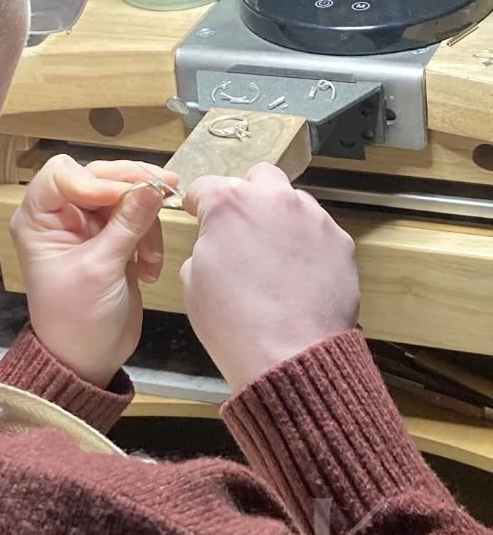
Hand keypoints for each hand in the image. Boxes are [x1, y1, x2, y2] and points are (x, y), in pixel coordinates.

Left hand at [10, 155, 176, 387]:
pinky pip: (138, 218)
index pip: (61, 173)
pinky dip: (149, 238)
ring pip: (124, 195)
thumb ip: (126, 224)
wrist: (88, 358)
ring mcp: (88, 225)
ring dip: (145, 221)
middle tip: (166, 190)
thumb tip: (152, 186)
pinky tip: (149, 268)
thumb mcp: (100, 269)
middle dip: (131, 187)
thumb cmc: (77, 320)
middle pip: (98, 176)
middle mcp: (60, 215)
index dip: (94, 178)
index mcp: (38, 218)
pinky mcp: (113, 237)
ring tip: (149, 259)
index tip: (124, 195)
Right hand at [180, 163, 359, 392]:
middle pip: (258, 177)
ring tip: (274, 259)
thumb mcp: (193, 280)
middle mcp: (274, 200)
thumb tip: (218, 242)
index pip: (206, 185)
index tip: (198, 214)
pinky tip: (299, 275)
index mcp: (230, 203)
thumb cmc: (234, 323)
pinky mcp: (341, 242)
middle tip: (241, 230)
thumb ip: (206, 244)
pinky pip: (319, 231)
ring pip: (293, 202)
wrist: (289, 357)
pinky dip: (307, 245)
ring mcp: (313, 218)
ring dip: (280, 219)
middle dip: (248, 196)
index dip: (198, 203)